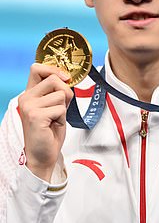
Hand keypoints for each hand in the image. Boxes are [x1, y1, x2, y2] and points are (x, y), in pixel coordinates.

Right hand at [17, 63, 73, 181]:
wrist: (43, 154)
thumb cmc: (49, 132)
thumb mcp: (54, 107)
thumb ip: (58, 93)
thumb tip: (68, 79)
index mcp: (29, 93)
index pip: (37, 68)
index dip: (54, 69)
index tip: (65, 78)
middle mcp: (26, 97)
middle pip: (54, 79)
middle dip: (66, 93)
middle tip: (61, 109)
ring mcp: (29, 106)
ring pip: (61, 95)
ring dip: (64, 109)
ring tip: (55, 120)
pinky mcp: (36, 115)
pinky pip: (61, 108)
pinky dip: (62, 118)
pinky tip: (53, 125)